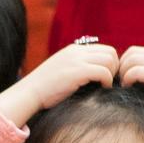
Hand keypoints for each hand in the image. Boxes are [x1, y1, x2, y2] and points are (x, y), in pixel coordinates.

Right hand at [0, 42, 118, 126]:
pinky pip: (103, 72)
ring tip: (105, 85)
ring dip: (112, 74)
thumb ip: (75, 67)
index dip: (110, 63)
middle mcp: (76, 52)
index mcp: (73, 50)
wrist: (29, 93)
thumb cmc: (43, 89)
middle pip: (110, 52)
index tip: (106, 77)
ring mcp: (76, 60)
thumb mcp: (61, 71)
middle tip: (108, 82)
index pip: (103, 49)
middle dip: (114, 67)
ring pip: (109, 60)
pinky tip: (103, 88)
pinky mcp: (77, 72)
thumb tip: (92, 74)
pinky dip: (107, 80)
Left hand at [118, 46, 143, 142]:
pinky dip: (127, 79)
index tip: (122, 79)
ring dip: (123, 73)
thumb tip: (126, 81)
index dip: (124, 63)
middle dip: (121, 66)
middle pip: (132, 52)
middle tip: (120, 82)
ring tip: (124, 86)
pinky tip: (128, 89)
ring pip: (131, 59)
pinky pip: (134, 71)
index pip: (137, 51)